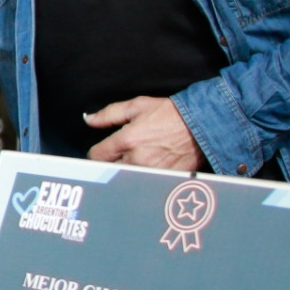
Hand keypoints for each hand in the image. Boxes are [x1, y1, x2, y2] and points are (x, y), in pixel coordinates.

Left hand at [85, 96, 207, 171]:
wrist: (201, 125)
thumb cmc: (169, 114)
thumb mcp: (137, 106)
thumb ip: (109, 114)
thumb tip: (88, 119)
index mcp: (126, 140)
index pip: (97, 156)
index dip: (97, 153)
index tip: (103, 151)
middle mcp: (136, 159)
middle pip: (109, 170)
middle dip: (109, 164)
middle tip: (117, 158)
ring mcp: (150, 172)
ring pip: (125, 178)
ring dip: (125, 173)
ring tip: (133, 164)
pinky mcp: (163, 180)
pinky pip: (144, 184)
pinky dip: (141, 180)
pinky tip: (146, 172)